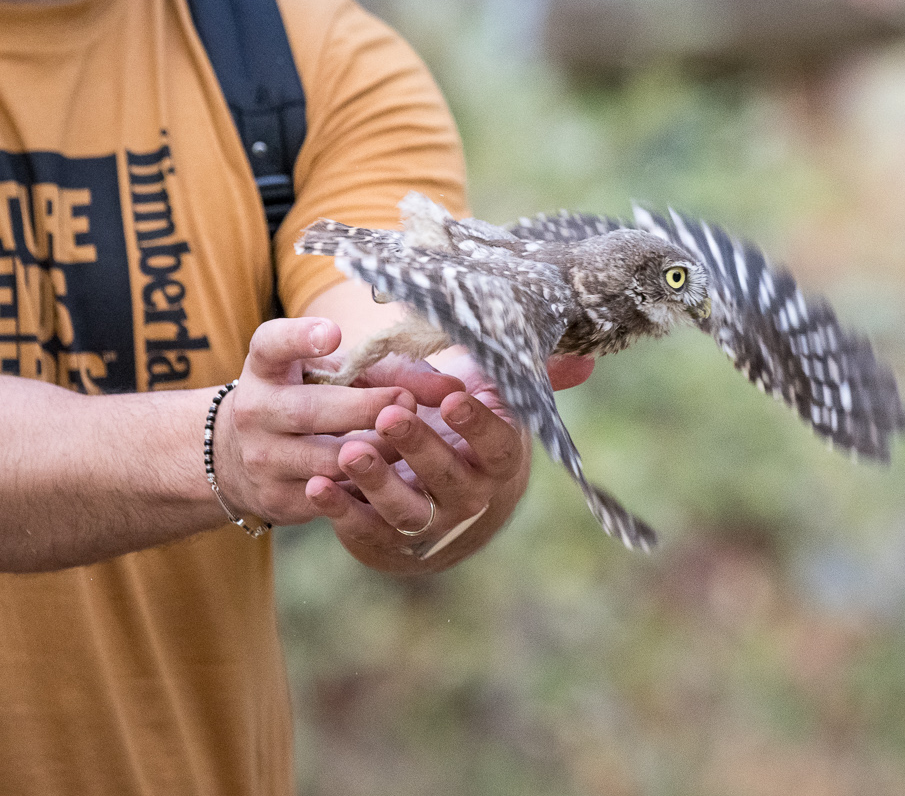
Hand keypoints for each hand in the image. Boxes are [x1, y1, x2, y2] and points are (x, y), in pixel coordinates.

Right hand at [210, 318, 416, 525]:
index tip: (333, 333)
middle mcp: (254, 410)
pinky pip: (330, 496)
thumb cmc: (309, 398)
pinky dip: (365, 488)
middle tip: (406, 402)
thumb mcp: (336, 375)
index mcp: (265, 368)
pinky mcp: (277, 499)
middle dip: (364, 408)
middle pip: (311, 410)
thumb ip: (392, 373)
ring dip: (375, 452)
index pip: (272, 345)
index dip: (300, 338)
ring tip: (409, 444)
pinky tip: (394, 479)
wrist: (246, 458)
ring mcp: (262, 458)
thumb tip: (453, 389)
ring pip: (326, 460)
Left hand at [306, 346, 591, 566]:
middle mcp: (470, 500)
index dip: (477, 425)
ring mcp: (429, 527)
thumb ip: (532, 376)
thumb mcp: (495, 398)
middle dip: (418, 448)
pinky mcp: (388, 545)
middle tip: (390, 416)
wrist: (444, 498)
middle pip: (448, 479)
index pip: (495, 445)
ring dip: (376, 482)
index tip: (454, 399)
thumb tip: (587, 359)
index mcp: (499, 461)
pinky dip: (340, 512)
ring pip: (407, 512)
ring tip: (348, 451)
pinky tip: (318, 486)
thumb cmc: (468, 431)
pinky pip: (366, 532)